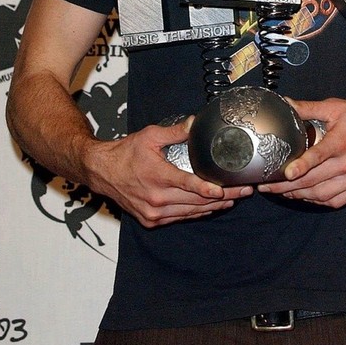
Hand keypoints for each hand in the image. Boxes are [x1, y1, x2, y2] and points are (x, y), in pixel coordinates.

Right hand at [84, 119, 252, 227]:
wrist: (102, 172)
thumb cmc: (125, 153)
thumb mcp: (150, 136)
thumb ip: (175, 132)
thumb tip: (195, 123)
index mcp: (158, 177)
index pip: (190, 186)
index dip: (211, 190)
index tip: (229, 190)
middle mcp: (157, 199)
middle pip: (197, 201)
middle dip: (224, 197)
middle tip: (243, 191)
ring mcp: (154, 213)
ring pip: (191, 212)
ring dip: (213, 207)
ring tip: (233, 200)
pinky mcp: (151, 220)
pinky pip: (180, 218)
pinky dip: (196, 213)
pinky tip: (210, 207)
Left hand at [257, 97, 345, 207]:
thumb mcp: (335, 107)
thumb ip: (308, 108)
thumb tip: (284, 103)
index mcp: (342, 141)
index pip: (318, 157)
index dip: (301, 166)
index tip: (285, 174)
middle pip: (314, 180)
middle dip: (287, 186)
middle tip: (267, 187)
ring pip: (322, 195)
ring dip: (299, 196)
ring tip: (281, 193)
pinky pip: (335, 201)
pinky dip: (317, 202)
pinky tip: (304, 197)